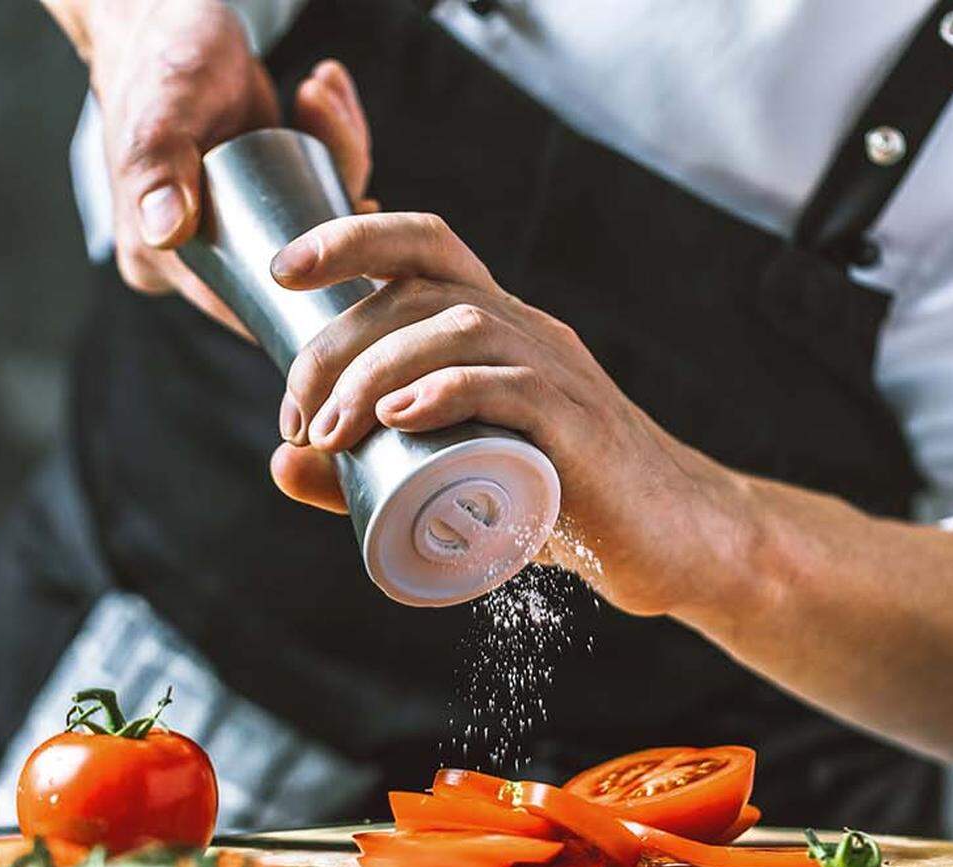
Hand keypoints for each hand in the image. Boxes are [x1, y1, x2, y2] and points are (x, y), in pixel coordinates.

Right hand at [42, 0, 372, 334]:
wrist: (165, 19)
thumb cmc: (156, 63)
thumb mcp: (160, 115)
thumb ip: (158, 170)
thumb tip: (165, 232)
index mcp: (160, 260)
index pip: (241, 305)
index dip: (306, 291)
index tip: (351, 236)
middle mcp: (197, 256)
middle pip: (291, 266)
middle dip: (334, 208)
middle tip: (334, 134)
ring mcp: (233, 227)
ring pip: (312, 226)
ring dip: (338, 158)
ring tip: (318, 94)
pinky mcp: (262, 195)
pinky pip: (315, 192)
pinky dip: (333, 144)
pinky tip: (325, 92)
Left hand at [266, 213, 747, 617]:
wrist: (673, 543)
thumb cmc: (560, 504)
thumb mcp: (454, 480)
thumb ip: (366, 473)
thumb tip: (280, 462)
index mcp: (497, 328)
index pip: (426, 245)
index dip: (351, 237)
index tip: (282, 273)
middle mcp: (528, 332)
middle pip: (424, 286)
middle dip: (337, 341)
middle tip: (297, 419)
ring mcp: (560, 375)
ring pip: (460, 327)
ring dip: (375, 370)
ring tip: (331, 431)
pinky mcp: (581, 431)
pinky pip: (514, 386)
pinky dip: (448, 392)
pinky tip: (398, 417)